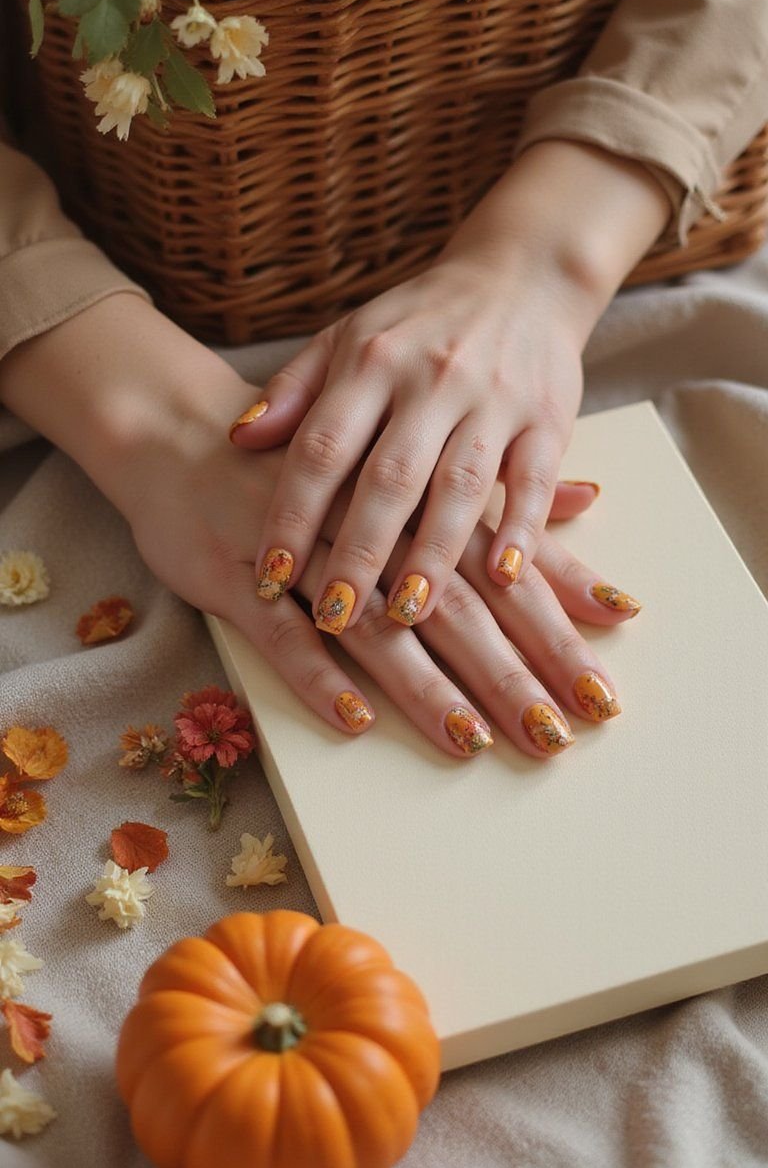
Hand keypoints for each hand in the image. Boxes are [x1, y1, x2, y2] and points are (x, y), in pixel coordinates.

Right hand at [0, 294, 640, 758]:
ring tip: (474, 739)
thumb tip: (587, 497)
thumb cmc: (313, 454)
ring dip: (425, 685)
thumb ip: (494, 483)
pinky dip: (318, 676)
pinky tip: (358, 720)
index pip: (502, 566)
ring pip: (373, 624)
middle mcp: (369, 521)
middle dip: (510, 671)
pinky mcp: (237, 577)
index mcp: (417, 491)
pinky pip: (279, 634)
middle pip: (452, 603)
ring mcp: (300, 549)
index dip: (556, 626)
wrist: (179, 427)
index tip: (600, 685)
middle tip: (558, 735)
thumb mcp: (409, 451)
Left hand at [232, 141, 668, 635]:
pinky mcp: (547, 418)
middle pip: (388, 477)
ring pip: (460, 486)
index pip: (322, 448)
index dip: (292, 514)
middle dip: (358, 552)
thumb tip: (236, 437)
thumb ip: (294, 389)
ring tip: (406, 617)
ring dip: (433, 556)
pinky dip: (523, 528)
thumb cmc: (419, 321)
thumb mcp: (347, 335)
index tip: (266, 577)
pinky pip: (534, 478)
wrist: (521, 275)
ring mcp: (492, 399)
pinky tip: (504, 577)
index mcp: (370, 361)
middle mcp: (430, 380)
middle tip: (332, 617)